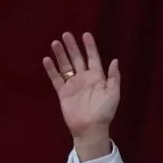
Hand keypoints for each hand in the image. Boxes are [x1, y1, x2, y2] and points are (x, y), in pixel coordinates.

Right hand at [42, 32, 119, 160]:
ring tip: (55, 42)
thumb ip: (114, 77)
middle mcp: (84, 79)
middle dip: (72, 46)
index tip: (86, 34)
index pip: (93, 58)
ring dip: (61, 54)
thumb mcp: (113, 94)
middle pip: (77, 59)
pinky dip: (51, 69)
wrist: (90, 128)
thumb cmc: (104, 112)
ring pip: (65, 66)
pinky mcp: (63, 93)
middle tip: (66, 34)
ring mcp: (73, 85)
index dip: (90, 47)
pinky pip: (56, 79)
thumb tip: (115, 60)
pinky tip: (47, 59)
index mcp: (97, 78)